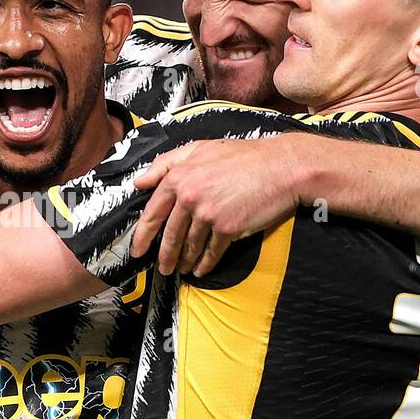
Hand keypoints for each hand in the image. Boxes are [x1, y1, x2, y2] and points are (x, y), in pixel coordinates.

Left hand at [131, 136, 304, 275]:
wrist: (281, 167)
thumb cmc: (243, 156)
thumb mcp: (200, 148)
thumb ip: (166, 163)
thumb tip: (139, 181)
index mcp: (179, 177)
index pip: (153, 212)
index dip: (143, 235)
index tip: (138, 249)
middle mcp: (190, 196)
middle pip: (170, 235)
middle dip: (164, 256)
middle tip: (161, 268)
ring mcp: (208, 214)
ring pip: (190, 245)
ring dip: (184, 261)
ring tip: (182, 269)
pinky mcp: (228, 228)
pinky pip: (211, 252)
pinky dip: (205, 263)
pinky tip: (201, 269)